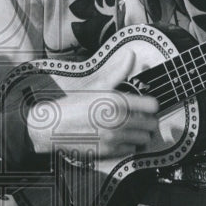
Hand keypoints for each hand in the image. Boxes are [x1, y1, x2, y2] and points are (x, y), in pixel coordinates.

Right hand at [26, 49, 159, 158]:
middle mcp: (118, 120)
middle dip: (147, 120)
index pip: (152, 106)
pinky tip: (120, 137)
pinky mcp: (109, 151)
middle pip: (151, 124)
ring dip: (140, 133)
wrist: (52, 127)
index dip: (150, 104)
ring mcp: (114, 138)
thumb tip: (131, 54)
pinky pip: (132, 149)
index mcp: (117, 101)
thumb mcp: (96, 85)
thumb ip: (118, 71)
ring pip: (144, 139)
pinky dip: (129, 144)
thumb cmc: (73, 104)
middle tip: (139, 117)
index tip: (145, 105)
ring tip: (131, 128)